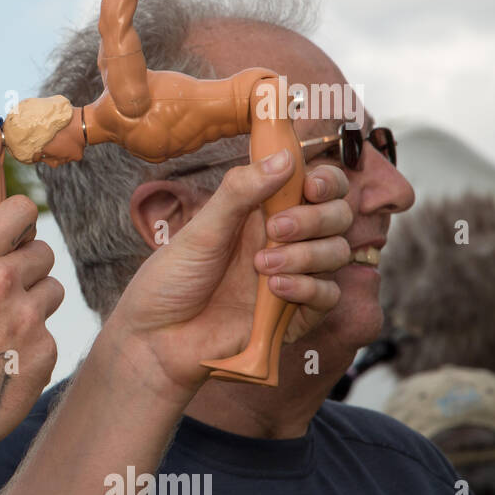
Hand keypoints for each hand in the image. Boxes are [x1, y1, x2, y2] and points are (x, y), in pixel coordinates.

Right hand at [0, 196, 63, 470]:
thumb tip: (10, 245)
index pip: (22, 211)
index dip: (23, 227)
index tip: (16, 241)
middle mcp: (0, 280)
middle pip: (44, 253)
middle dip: (30, 271)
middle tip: (5, 299)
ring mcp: (28, 316)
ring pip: (53, 291)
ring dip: (36, 306)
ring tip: (2, 334)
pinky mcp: (46, 350)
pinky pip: (50, 333)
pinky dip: (33, 346)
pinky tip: (4, 364)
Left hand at [107, 153, 351, 395]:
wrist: (158, 338)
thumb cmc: (172, 281)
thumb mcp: (201, 229)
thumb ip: (240, 192)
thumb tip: (284, 156)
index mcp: (262, 212)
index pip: (317, 185)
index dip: (326, 180)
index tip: (310, 185)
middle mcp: (284, 240)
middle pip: (337, 215)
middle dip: (316, 218)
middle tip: (277, 228)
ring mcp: (293, 276)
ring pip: (337, 252)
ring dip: (306, 254)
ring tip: (260, 265)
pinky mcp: (294, 314)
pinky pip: (329, 295)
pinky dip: (308, 288)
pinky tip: (275, 288)